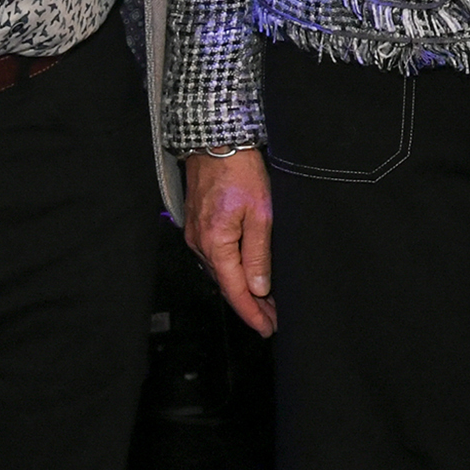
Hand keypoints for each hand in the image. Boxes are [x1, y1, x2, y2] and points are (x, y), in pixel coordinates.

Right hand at [182, 149, 276, 334]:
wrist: (216, 141)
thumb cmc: (239, 171)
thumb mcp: (260, 213)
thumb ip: (258, 254)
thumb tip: (259, 288)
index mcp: (216, 244)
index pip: (235, 291)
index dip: (253, 313)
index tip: (268, 328)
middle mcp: (200, 244)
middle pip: (226, 285)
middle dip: (251, 305)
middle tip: (273, 318)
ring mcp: (196, 235)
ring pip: (220, 272)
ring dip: (241, 288)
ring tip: (265, 301)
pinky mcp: (198, 225)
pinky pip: (215, 257)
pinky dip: (231, 270)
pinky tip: (245, 273)